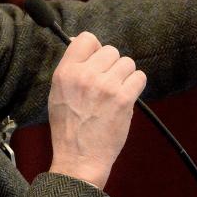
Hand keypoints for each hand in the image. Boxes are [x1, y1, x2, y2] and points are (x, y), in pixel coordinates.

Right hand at [47, 32, 146, 188]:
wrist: (79, 158)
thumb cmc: (68, 129)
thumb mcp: (57, 94)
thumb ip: (71, 69)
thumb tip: (86, 44)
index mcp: (65, 73)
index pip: (86, 38)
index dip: (95, 49)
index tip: (97, 63)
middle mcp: (84, 75)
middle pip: (110, 50)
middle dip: (112, 66)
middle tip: (106, 86)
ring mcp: (105, 86)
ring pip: (127, 63)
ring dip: (125, 76)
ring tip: (115, 93)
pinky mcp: (123, 98)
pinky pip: (139, 77)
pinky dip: (135, 86)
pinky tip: (125, 98)